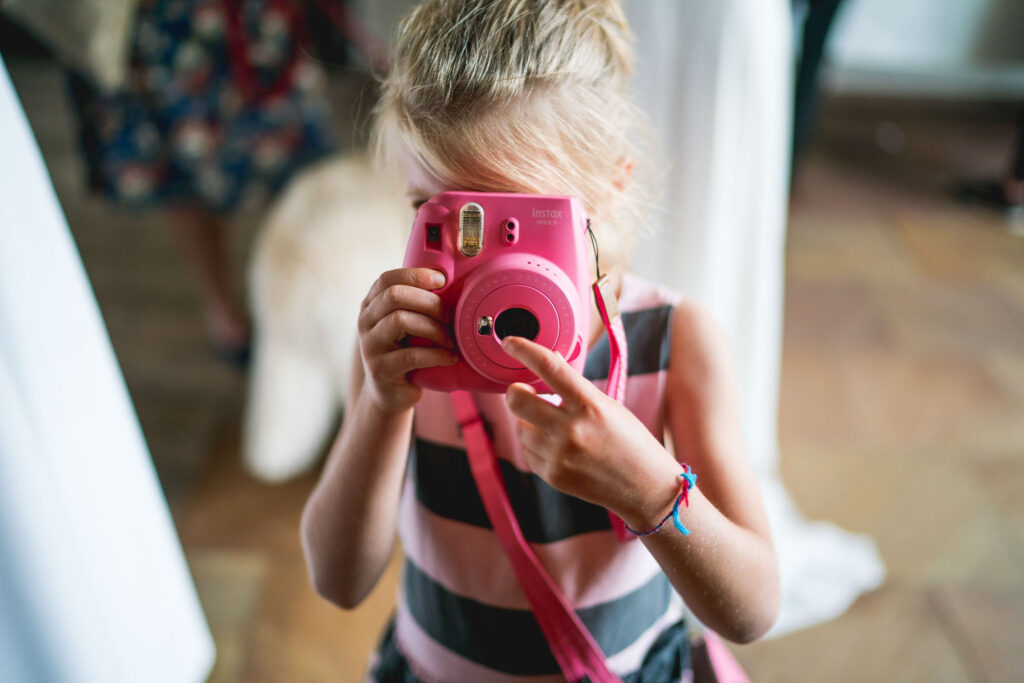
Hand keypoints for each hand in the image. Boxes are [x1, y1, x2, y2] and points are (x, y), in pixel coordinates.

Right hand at [357, 268, 457, 412]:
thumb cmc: (406, 351)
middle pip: (394, 296)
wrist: (391, 393)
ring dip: (434, 328)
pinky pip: (412, 355)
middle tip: (449, 316)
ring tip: (450, 340)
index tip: (442, 281)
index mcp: (372, 305)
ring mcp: (370, 346)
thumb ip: (417, 304)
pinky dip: (437, 355)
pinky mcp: (380, 369)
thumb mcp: (408, 324)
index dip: (415, 275)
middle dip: (429, 302)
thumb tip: (451, 281)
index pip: (387, 279)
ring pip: (400, 320)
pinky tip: (451, 357)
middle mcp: (365, 322)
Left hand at [501, 336, 680, 525]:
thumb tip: (548, 361)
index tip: (509, 342)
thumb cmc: (631, 442)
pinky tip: (559, 449)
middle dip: (515, 392)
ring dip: (529, 422)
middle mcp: (571, 429)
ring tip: (554, 428)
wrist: (646, 487)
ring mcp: (559, 454)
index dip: (523, 349)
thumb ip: (576, 387)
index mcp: (590, 404)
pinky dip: (537, 446)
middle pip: (516, 399)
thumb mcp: (609, 406)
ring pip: (519, 427)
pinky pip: (527, 452)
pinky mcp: (553, 475)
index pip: (549, 367)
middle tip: (523, 392)